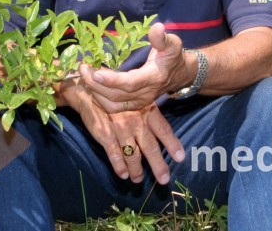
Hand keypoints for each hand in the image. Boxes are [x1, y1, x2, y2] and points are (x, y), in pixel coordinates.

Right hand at [57, 76, 184, 183]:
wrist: (91, 92)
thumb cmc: (118, 97)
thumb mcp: (137, 99)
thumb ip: (149, 113)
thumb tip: (161, 129)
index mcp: (147, 111)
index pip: (164, 129)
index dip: (172, 144)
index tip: (180, 158)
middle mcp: (137, 121)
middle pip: (150, 147)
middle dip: (158, 165)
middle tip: (164, 179)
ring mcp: (121, 129)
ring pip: (133, 155)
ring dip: (137, 170)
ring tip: (139, 180)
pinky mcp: (106, 135)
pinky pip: (115, 154)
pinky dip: (120, 167)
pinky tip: (123, 175)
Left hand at [80, 23, 195, 112]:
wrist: (179, 75)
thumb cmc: (172, 56)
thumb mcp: (172, 43)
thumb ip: (162, 38)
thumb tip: (156, 28)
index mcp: (153, 78)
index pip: (130, 83)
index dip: (112, 80)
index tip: (96, 72)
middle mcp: (145, 94)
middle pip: (116, 95)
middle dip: (95, 84)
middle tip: (82, 67)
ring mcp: (138, 103)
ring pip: (111, 105)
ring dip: (94, 92)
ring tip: (84, 75)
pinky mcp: (132, 106)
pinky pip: (112, 107)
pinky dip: (99, 97)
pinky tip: (91, 84)